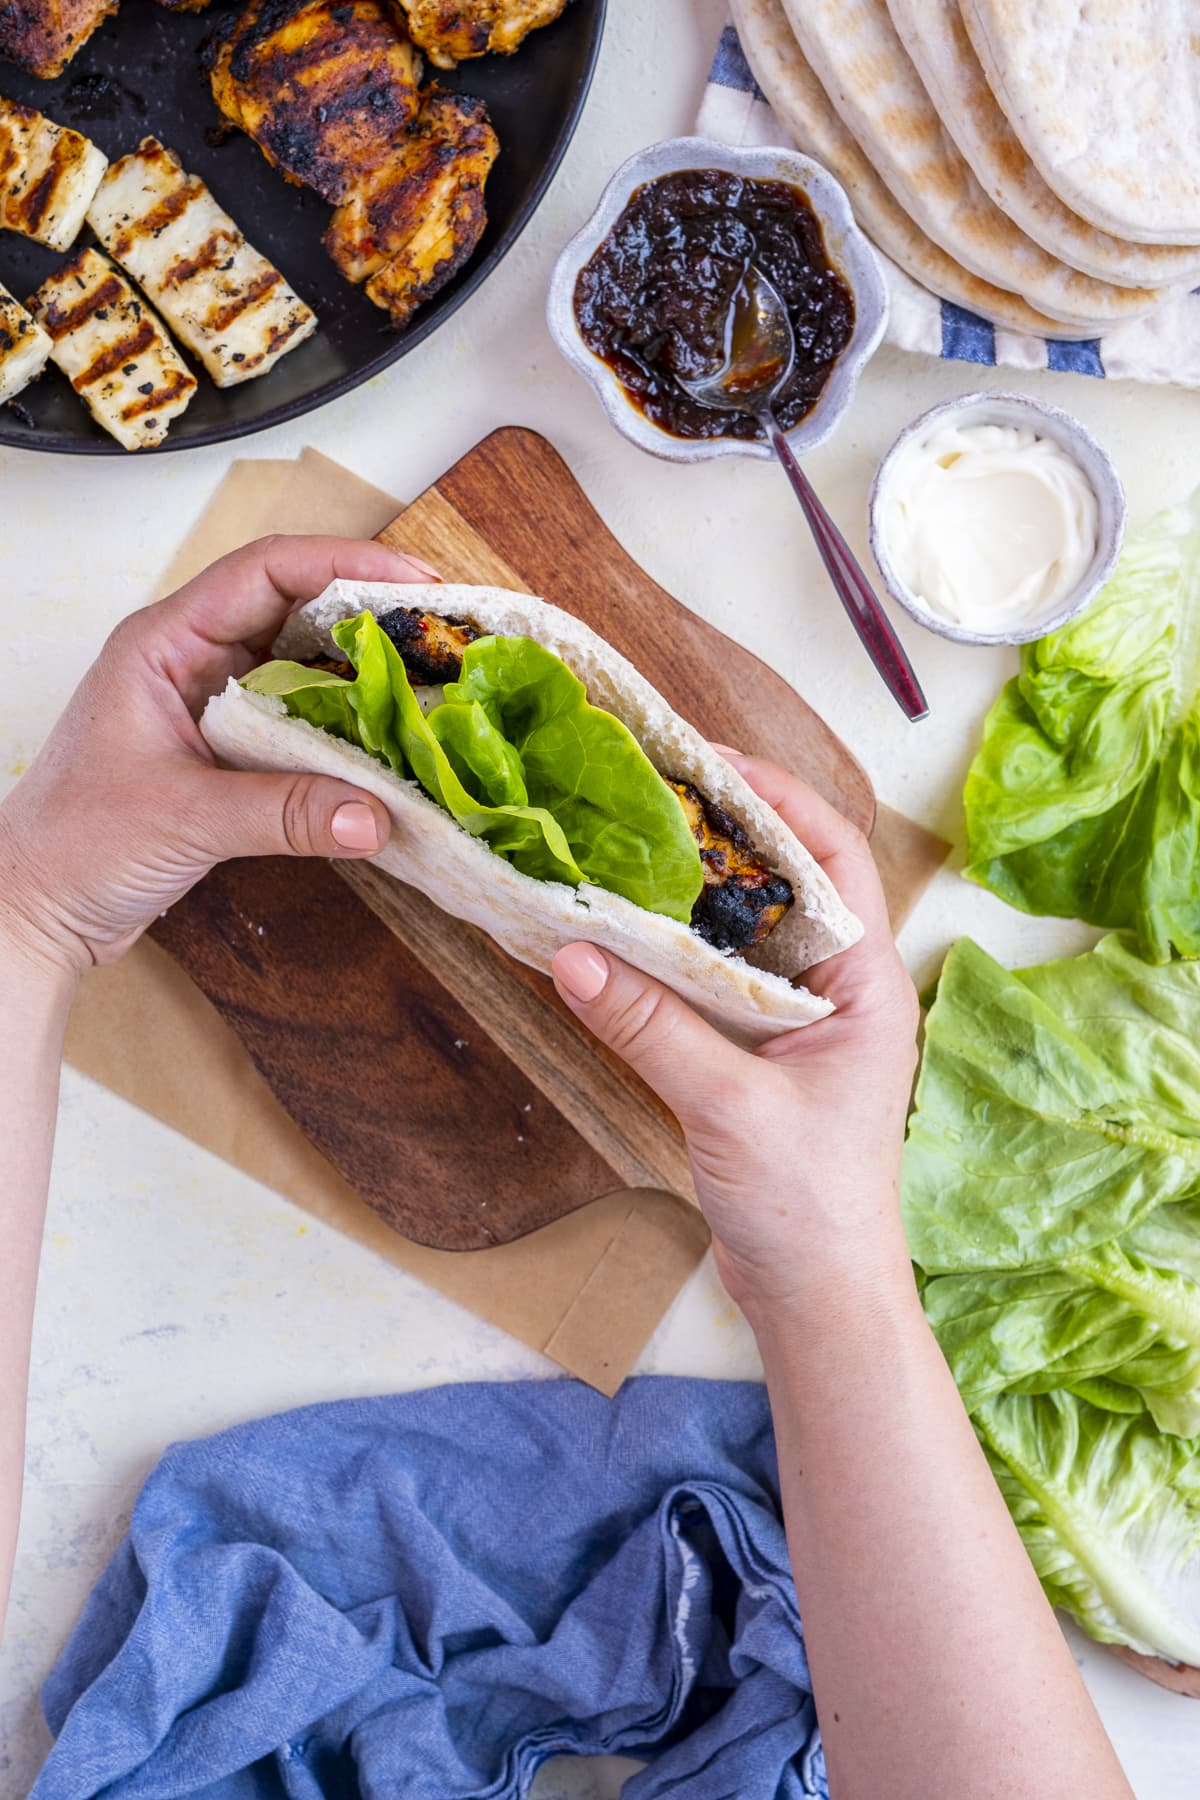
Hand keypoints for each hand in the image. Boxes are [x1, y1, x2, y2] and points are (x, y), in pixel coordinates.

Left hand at [0, 534, 437, 978]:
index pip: (266, 571)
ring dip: (364, 669)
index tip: (415, 581)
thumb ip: (284, 815)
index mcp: (164, 642)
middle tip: (444, 629)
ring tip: (432, 677)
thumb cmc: (75, 845)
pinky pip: (301, 719)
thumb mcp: (185, 819)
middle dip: (370, 611)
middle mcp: (190, 661)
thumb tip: (378, 818)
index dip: (346, 564)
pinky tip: (390, 739)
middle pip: (295, 606)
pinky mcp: (227, 751)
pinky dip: (347, 724)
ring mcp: (210, 705)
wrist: (37, 909)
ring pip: (303, 664)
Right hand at [551, 754, 918, 1325]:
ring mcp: (797, 1020)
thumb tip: (570, 950)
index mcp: (866, 981)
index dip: (774, 796)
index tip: (704, 758)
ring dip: (688, 887)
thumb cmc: (808, 1204)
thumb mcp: (730, 1106)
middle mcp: (838, 986)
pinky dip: (668, 949)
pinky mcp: (757, 1053)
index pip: (834, 854)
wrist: (816, 1296)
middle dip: (720, 829)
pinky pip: (713, 978)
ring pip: (741, 927)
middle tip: (645, 785)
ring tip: (621, 840)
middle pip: (783, 878)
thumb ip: (652, 1026)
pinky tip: (615, 931)